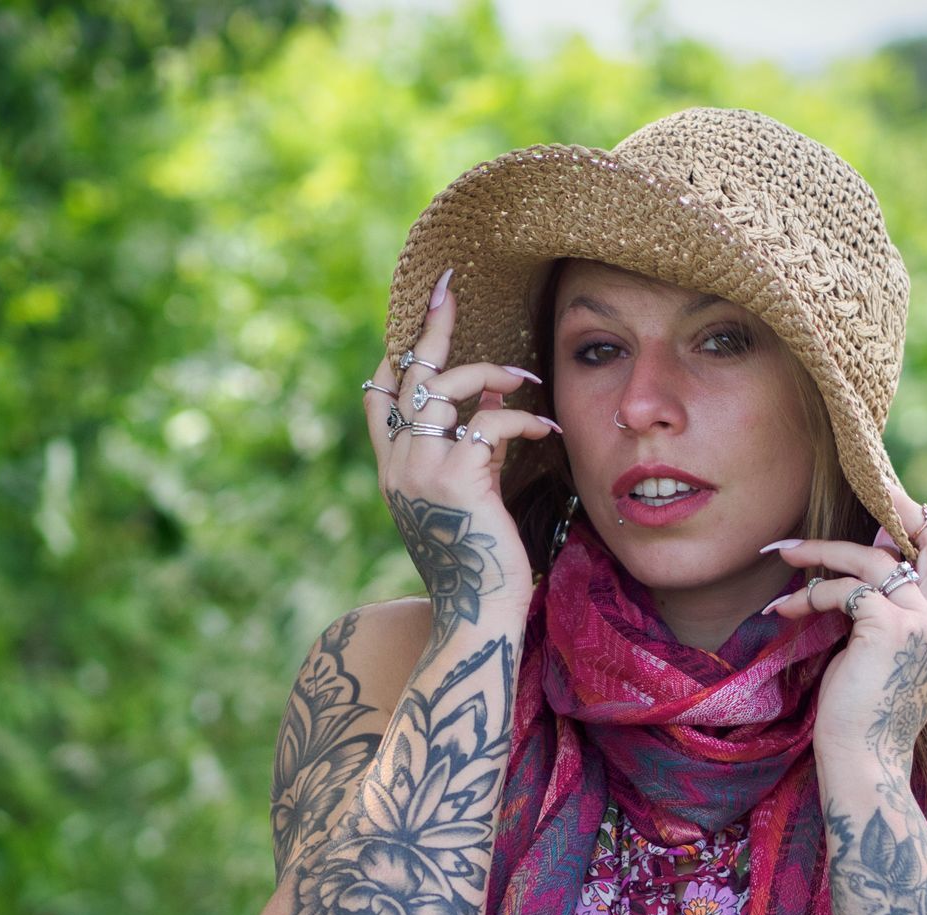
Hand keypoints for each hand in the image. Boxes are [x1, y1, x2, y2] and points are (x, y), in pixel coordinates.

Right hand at [362, 268, 559, 636]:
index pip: (380, 397)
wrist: (478, 614)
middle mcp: (399, 467)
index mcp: (395, 471)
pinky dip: (519, 417)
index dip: (397, 355)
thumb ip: (470, 451)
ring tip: (525, 379)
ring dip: (488, 372)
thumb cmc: (481, 562)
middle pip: (406, 378)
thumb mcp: (470, 496)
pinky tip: (546, 431)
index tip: (416, 321)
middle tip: (449, 289)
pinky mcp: (458, 481)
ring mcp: (423, 472)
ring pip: (442, 389)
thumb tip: (488, 402)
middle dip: (429, 328)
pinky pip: (487, 422)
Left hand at [758, 491, 926, 773]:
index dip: (921, 530)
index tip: (885, 513)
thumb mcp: (879, 653)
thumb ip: (882, 610)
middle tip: (861, 493)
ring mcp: (922, 623)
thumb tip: (866, 562)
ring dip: (824, 552)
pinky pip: (844, 590)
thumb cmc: (863, 714)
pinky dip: (810, 594)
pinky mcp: (888, 628)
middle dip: (895, 511)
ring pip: (873, 561)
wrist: (865, 761)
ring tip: (787, 553)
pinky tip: (783, 610)